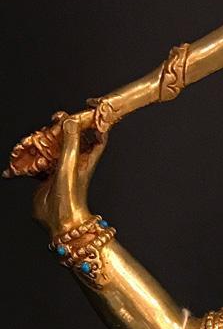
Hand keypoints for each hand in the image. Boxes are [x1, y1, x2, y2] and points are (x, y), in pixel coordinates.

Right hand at [32, 112, 106, 235]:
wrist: (58, 220)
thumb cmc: (69, 195)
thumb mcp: (68, 164)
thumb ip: (69, 141)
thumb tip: (71, 120)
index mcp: (86, 157)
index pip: (97, 135)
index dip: (95, 121)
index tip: (89, 108)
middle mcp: (75, 161)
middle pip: (70, 138)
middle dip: (61, 128)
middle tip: (54, 120)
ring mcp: (61, 168)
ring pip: (52, 147)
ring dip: (42, 142)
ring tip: (32, 139)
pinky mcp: (47, 176)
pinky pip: (38, 161)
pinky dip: (30, 159)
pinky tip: (19, 161)